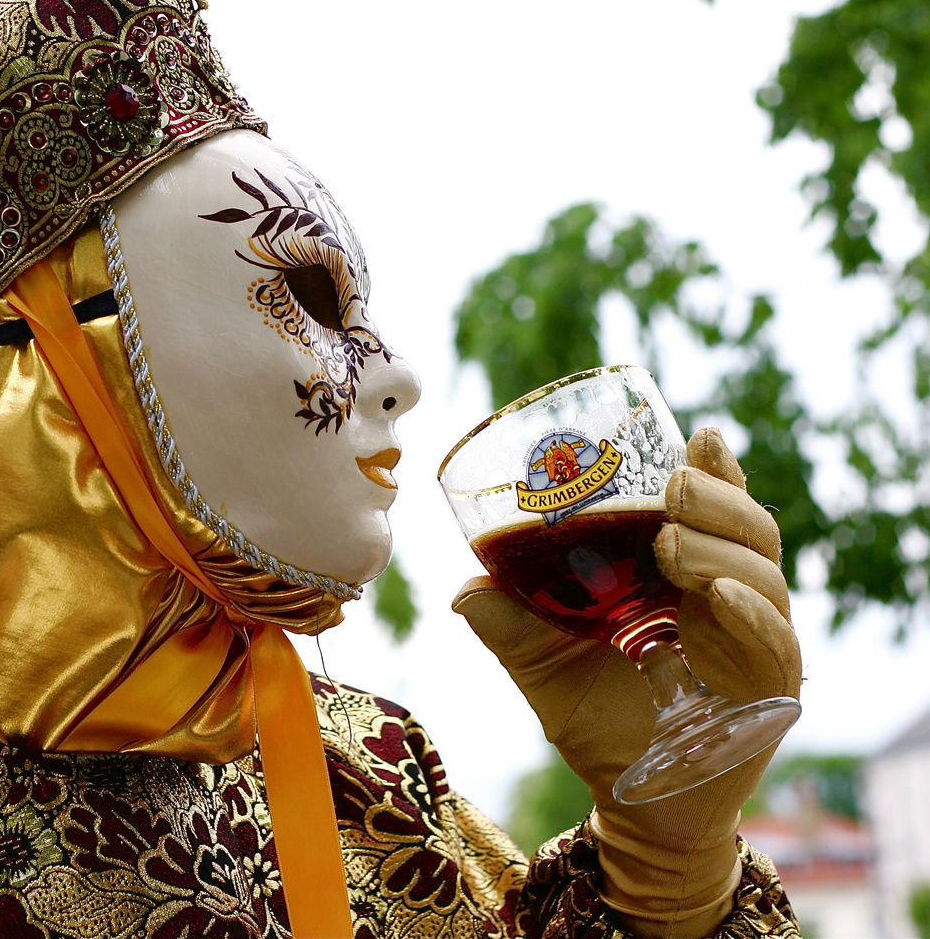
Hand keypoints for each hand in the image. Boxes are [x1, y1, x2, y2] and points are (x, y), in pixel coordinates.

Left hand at [453, 427, 801, 936]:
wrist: (630, 801)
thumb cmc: (596, 720)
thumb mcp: (541, 663)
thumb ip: (507, 621)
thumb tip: (463, 588)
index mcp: (687, 577)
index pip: (714, 512)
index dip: (715, 471)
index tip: (695, 436)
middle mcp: (730, 601)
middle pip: (748, 530)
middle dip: (715, 497)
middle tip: (673, 485)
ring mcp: (754, 643)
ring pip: (761, 575)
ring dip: (718, 550)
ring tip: (670, 541)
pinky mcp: (771, 693)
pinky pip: (774, 643)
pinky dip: (747, 612)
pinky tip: (717, 598)